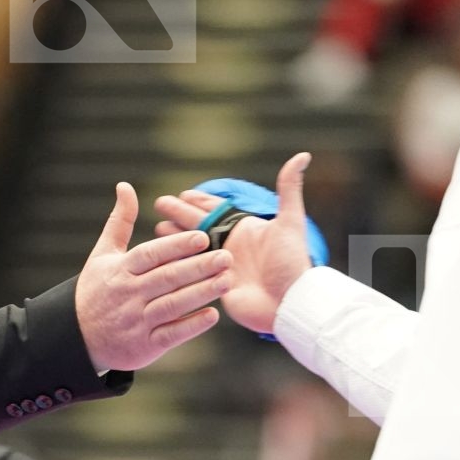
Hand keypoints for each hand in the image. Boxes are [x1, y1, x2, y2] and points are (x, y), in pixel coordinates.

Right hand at [77, 182, 231, 371]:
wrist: (77, 337)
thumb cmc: (95, 290)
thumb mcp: (102, 254)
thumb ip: (120, 221)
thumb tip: (125, 186)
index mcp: (120, 270)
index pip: (151, 255)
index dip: (177, 245)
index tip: (203, 237)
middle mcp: (128, 295)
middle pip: (167, 278)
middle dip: (199, 267)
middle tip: (227, 256)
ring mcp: (136, 321)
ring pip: (173, 305)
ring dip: (202, 293)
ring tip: (227, 280)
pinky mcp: (144, 346)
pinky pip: (171, 335)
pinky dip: (191, 326)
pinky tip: (213, 315)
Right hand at [154, 153, 313, 337]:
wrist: (290, 304)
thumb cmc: (292, 264)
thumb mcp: (290, 222)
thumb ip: (290, 188)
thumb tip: (303, 155)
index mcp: (245, 229)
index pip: (218, 210)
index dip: (201, 200)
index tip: (183, 193)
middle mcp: (232, 245)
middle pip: (200, 225)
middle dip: (180, 213)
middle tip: (160, 203)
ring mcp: (223, 266)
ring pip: (193, 247)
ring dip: (175, 237)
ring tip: (157, 228)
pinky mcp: (215, 286)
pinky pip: (192, 270)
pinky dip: (178, 262)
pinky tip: (163, 258)